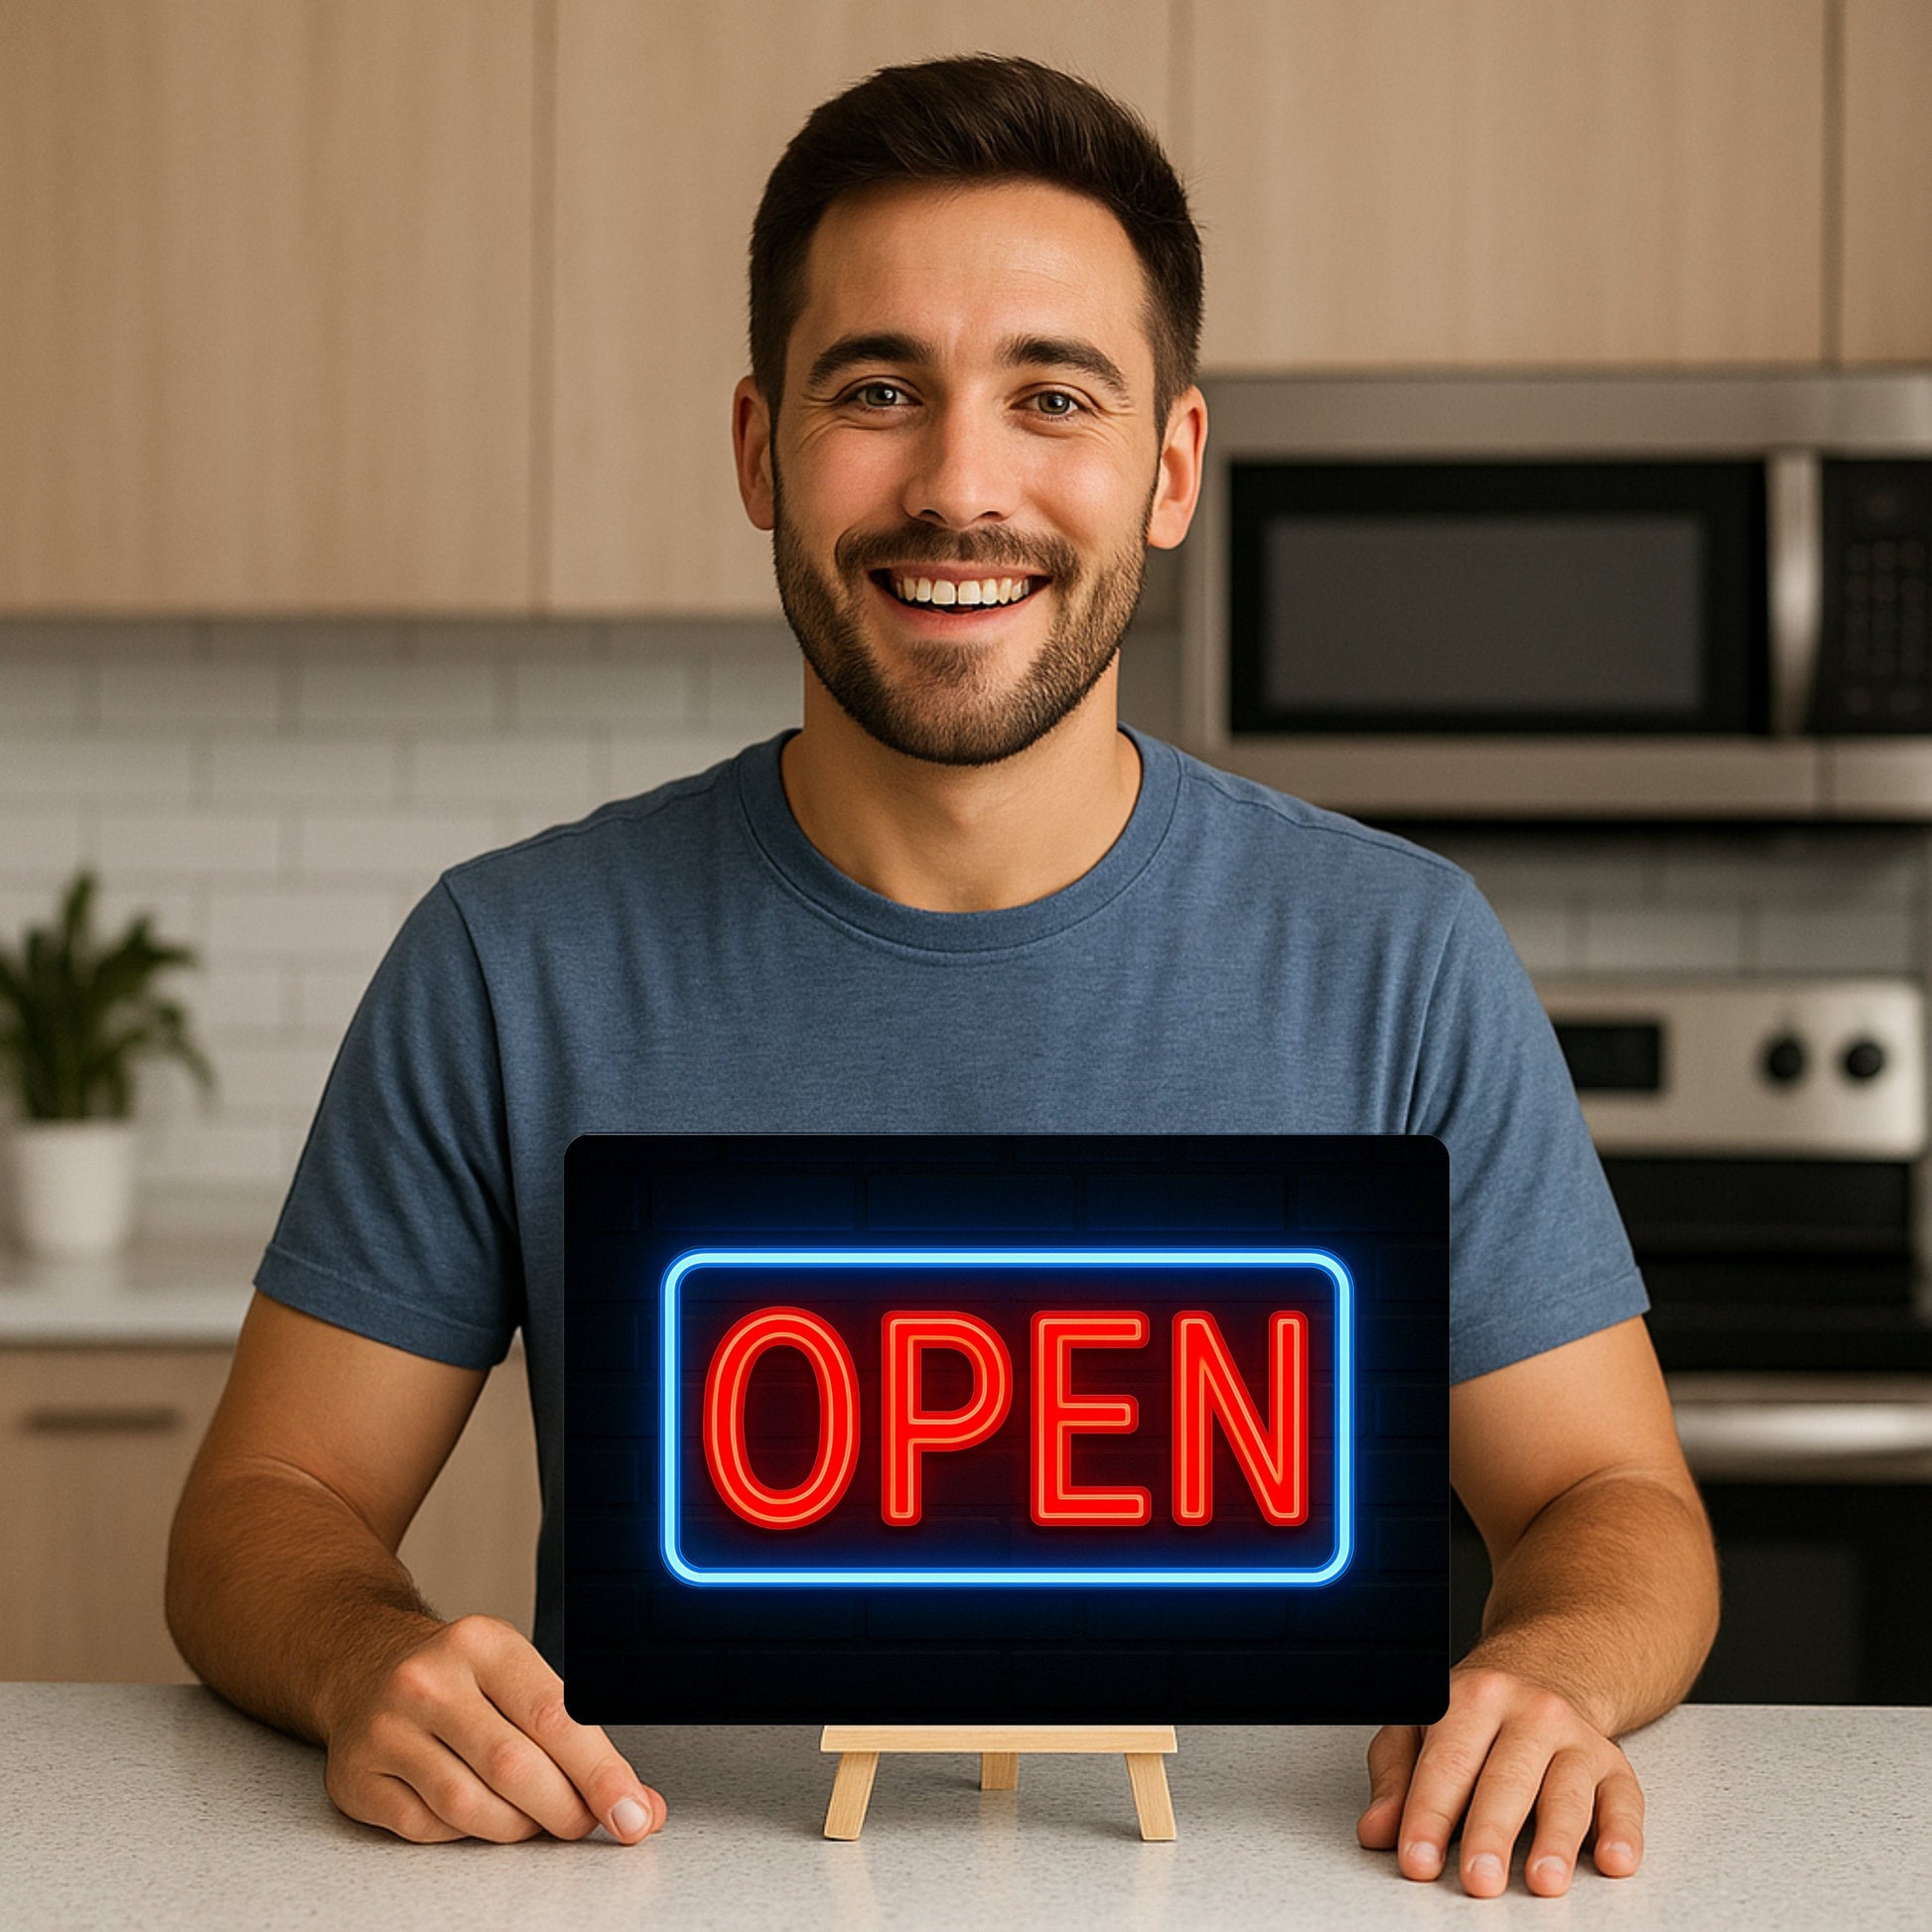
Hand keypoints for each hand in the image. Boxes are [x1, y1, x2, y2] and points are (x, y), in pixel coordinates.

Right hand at [322, 1613, 666, 1845]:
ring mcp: (387, 1730)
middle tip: (587, 1823)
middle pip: (514, 1766)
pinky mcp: (357, 1778)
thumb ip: (574, 1736)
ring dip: (518, 1827)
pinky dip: (463, 1833)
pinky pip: (427, 1829)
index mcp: (483, 1643)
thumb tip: (638, 1803)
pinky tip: (476, 1812)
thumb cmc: (457, 1676)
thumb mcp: (517, 1675)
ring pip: (470, 1806)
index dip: (601, 1773)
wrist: (362, 1665)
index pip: (555, 1715)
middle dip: (565, 1809)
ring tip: (534, 1818)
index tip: (634, 1812)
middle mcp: (430, 1681)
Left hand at [1355, 1666, 1643, 1896]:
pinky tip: (1612, 1860)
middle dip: (1490, 1833)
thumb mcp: (1421, 1726)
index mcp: (1471, 1698)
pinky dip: (1622, 1832)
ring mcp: (1574, 1737)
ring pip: (1567, 1791)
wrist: (1546, 1669)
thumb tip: (1377, 1829)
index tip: (1417, 1860)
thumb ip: (1396, 1777)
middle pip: (1506, 1779)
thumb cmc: (1475, 1714)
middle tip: (1477, 1880)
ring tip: (1542, 1880)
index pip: (1446, 1764)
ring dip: (1556, 1839)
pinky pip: (1624, 1799)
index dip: (1428, 1816)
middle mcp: (1528, 1712)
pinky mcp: (1614, 1763)